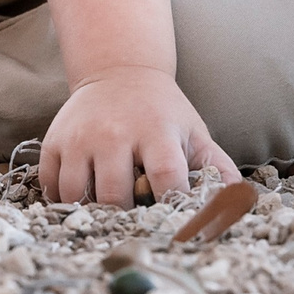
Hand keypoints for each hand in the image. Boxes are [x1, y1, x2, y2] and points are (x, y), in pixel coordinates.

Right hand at [39, 65, 240, 207]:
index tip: (174, 221)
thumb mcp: (193, 132)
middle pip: (115, 194)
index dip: (171, 204)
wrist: (119, 71)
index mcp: (155, 131)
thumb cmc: (162, 111)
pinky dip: (61, 202)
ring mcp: (80, 137)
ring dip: (91, 213)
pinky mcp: (54, 141)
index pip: (165, 176)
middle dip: (125, 217)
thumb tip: (242, 203)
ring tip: (105, 215)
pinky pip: (51, 185)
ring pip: (77, 194)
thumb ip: (217, 167)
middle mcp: (114, 133)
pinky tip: (80, 201)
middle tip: (133, 223)